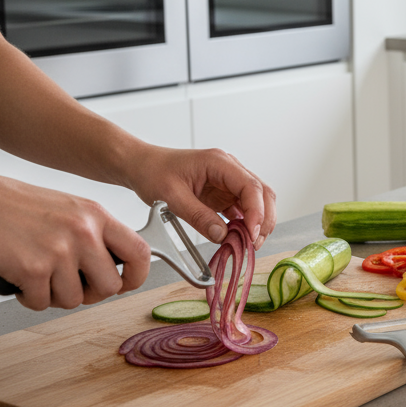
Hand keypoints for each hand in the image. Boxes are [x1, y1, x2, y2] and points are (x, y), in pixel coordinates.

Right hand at [0, 173, 151, 310]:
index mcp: (97, 216)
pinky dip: (29, 297)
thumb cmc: (15, 207)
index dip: (137, 276)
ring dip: (54, 295)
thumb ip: (94, 235)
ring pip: (74, 300)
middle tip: (69, 285)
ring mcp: (60, 251)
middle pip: (110, 286)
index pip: (140, 252)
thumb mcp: (68, 210)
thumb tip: (115, 268)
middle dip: (91, 294)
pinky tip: (19, 277)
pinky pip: (42, 303)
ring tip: (37, 273)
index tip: (125, 283)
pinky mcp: (33, 269)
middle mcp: (84, 232)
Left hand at [124, 146, 276, 248]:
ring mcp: (228, 181)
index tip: (252, 234)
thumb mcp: (172, 197)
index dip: (257, 212)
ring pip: (257, 202)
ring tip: (248, 243)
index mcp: (219, 163)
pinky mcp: (224, 193)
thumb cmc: (153, 172)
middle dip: (264, 219)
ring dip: (257, 223)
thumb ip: (198, 216)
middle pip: (262, 193)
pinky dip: (245, 224)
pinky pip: (243, 209)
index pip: (250, 186)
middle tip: (255, 243)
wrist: (142, 166)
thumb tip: (222, 236)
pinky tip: (239, 237)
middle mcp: (229, 169)